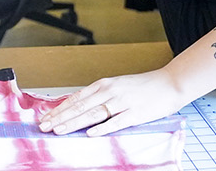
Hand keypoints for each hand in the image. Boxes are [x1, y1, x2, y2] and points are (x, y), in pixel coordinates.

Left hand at [37, 69, 188, 136]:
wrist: (171, 83)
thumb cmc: (143, 87)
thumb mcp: (117, 86)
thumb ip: (99, 96)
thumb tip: (79, 107)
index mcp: (104, 85)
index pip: (76, 98)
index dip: (59, 109)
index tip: (45, 118)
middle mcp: (110, 91)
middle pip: (80, 106)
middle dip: (60, 117)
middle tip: (44, 127)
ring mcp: (122, 102)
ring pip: (93, 114)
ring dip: (74, 123)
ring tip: (59, 130)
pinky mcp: (136, 113)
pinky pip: (116, 122)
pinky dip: (102, 128)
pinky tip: (90, 133)